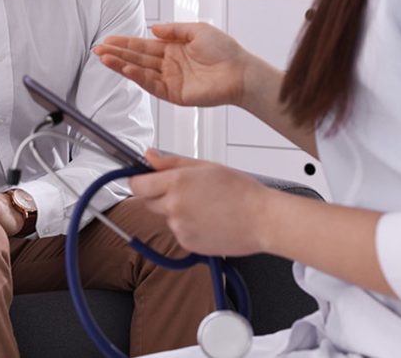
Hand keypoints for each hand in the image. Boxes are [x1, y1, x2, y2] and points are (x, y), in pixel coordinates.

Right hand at [93, 22, 249, 107]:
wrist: (241, 72)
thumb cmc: (225, 51)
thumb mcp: (198, 30)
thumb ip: (174, 30)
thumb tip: (153, 28)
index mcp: (173, 49)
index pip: (143, 45)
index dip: (125, 42)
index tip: (108, 40)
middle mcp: (168, 64)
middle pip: (137, 58)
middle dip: (117, 54)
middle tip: (98, 50)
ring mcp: (170, 79)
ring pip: (140, 71)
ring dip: (122, 65)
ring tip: (105, 59)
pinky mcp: (174, 94)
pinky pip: (152, 84)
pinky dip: (138, 77)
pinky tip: (126, 69)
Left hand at [129, 150, 271, 256]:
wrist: (263, 220)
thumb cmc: (241, 191)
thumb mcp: (205, 166)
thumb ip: (171, 162)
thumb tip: (149, 156)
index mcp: (176, 183)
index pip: (137, 185)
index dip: (140, 181)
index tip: (146, 179)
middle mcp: (174, 206)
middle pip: (148, 202)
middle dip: (159, 195)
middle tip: (185, 191)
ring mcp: (180, 228)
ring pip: (166, 217)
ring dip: (176, 211)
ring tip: (205, 206)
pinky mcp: (188, 244)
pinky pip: (179, 232)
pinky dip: (188, 227)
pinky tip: (209, 220)